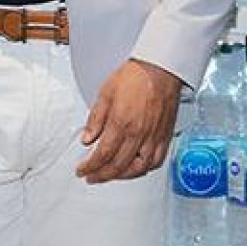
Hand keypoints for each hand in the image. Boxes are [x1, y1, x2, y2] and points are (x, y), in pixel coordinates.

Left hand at [76, 59, 182, 182]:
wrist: (160, 69)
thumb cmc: (136, 76)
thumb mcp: (105, 93)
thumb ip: (95, 119)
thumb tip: (86, 139)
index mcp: (121, 123)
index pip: (102, 155)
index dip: (89, 166)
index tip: (82, 170)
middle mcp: (138, 134)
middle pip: (117, 166)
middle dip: (101, 175)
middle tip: (92, 177)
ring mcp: (153, 137)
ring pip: (137, 168)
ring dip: (121, 176)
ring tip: (110, 175)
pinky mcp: (165, 136)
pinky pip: (156, 162)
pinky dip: (144, 170)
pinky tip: (135, 169)